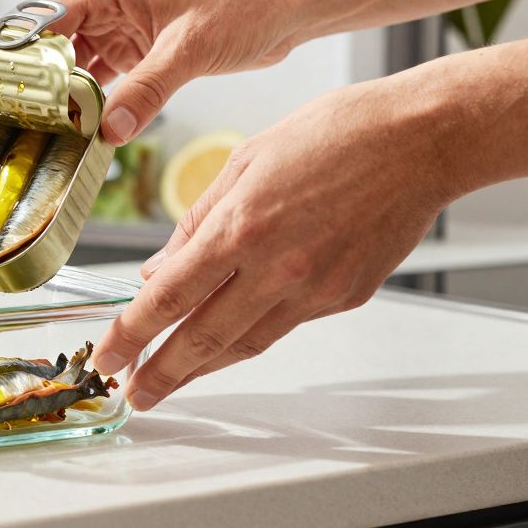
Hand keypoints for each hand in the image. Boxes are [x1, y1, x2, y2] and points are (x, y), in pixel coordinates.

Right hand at [46, 0, 307, 143]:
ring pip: (72, 68)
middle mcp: (102, 2)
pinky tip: (84, 129)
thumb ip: (146, 90)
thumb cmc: (242, 4)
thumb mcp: (189, 50)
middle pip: (50, 48)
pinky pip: (99, 80)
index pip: (44, 22)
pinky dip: (92, 103)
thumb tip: (108, 130)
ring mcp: (116, 27)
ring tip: (51, 134)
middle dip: (41, 85)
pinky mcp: (134, 49)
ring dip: (66, 98)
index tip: (14, 96)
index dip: (25, 58)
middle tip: (28, 125)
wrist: (285, 6)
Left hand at [91, 69, 464, 410]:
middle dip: (161, 374)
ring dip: (203, 368)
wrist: (420, 140)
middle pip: (204, 339)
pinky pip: (286, 324)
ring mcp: (316, 288)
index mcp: (242, 227)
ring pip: (245, 343)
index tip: (107, 356)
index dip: (131, 335)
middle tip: (133, 394)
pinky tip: (230, 336)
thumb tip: (160, 270)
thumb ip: (197, 222)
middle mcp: (277, 267)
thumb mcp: (245, 161)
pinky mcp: (346, 297)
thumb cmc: (334, 133)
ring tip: (171, 379)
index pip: (169, 298)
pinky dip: (252, 333)